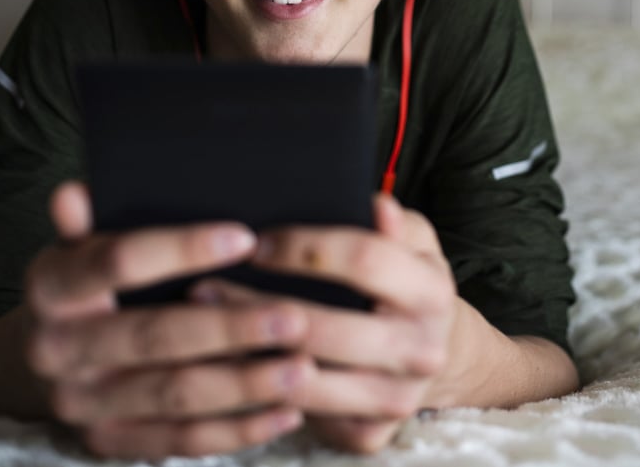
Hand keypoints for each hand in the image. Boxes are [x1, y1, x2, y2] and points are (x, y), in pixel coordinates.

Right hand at [24, 181, 311, 458]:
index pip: (118, 261)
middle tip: (294, 318)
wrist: (50, 351)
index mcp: (50, 287)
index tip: (246, 238)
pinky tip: (286, 411)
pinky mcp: (111, 440)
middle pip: (154, 337)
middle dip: (230, 328)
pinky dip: (238, 430)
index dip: (182, 249)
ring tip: (302, 367)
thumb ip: (93, 221)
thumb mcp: (85, 244)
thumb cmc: (90, 282)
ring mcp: (83, 402)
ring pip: (175, 394)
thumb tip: (75, 193)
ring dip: (245, 384)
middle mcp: (57, 349)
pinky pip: (181, 440)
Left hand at [195, 194, 459, 453]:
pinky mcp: (371, 433)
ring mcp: (397, 397)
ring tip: (204, 325)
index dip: (305, 248)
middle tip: (205, 287)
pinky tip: (230, 368)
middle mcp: (422, 349)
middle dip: (256, 306)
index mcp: (432, 292)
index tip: (258, 243)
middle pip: (326, 329)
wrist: (434, 354)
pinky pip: (304, 416)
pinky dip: (259, 396)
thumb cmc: (408, 284)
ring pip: (307, 382)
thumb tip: (376, 205)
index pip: (365, 260)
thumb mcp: (413, 243)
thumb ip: (393, 223)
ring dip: (246, 354)